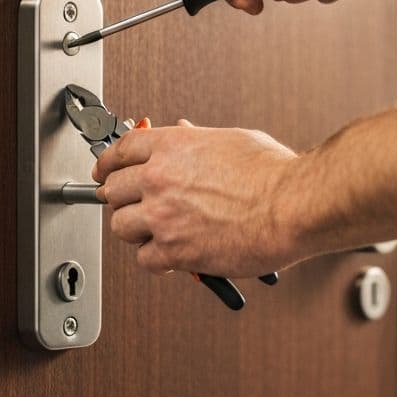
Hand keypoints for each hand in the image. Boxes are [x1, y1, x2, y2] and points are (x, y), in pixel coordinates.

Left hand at [92, 120, 301, 277]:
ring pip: (121, 227)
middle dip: (121, 198)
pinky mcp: (176, 251)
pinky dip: (155, 260)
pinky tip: (170, 255)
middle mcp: (160, 179)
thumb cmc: (274, 173)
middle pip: (112, 190)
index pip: (120, 151)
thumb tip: (186, 135)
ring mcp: (164, 216)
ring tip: (153, 231)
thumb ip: (199, 141)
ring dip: (135, 230)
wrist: (293, 206)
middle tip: (131, 204)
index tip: (104, 171)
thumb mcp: (232, 140)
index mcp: (172, 146)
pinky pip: (145, 260)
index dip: (107, 163)